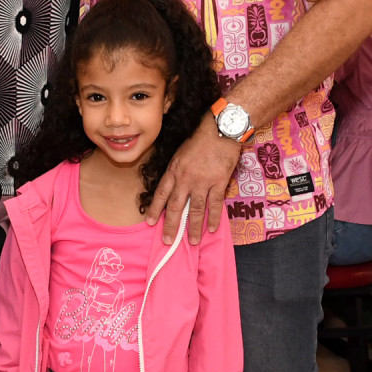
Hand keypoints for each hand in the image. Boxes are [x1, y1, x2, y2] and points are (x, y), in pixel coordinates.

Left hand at [146, 115, 240, 243]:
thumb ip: (177, 170)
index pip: (161, 194)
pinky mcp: (218, 183)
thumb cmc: (200, 139)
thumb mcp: (180, 153)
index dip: (155, 209)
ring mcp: (202, 182)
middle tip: (167, 241)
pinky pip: (214, 205)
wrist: (220, 130)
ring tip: (191, 241)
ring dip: (192, 228)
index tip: (150, 223)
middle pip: (175, 207)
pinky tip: (212, 229)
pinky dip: (213, 218)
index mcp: (174, 170)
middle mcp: (185, 179)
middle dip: (170, 226)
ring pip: (195, 210)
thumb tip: (173, 186)